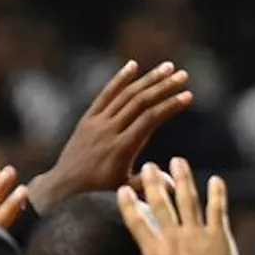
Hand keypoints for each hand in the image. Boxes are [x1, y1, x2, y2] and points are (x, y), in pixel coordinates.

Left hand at [32, 60, 193, 209]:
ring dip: (148, 79)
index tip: (188, 96)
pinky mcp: (88, 116)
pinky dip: (119, 79)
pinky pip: (105, 94)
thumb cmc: (99, 188)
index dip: (169, 106)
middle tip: (184, 75)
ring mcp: (98, 121)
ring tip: (168, 67)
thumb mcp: (124, 188)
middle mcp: (109, 130)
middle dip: (164, 87)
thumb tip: (174, 182)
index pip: (149, 120)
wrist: (66, 182)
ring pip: (125, 94)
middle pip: (140, 102)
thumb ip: (148, 183)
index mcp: (122, 148)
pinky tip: (133, 66)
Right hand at [106, 159, 240, 254]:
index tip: (123, 189)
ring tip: (178, 161)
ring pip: (188, 200)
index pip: (137, 222)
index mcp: (156, 252)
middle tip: (149, 165)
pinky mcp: (219, 236)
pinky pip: (217, 210)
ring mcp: (197, 234)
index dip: (129, 204)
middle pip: (161, 203)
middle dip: (154, 182)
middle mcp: (174, 237)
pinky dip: (217, 194)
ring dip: (183, 179)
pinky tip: (216, 179)